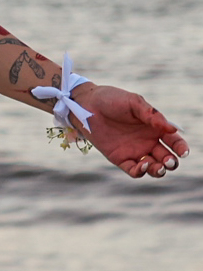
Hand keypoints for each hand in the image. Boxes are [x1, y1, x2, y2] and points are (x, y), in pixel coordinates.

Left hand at [73, 84, 189, 178]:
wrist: (86, 105)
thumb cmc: (112, 99)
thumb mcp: (134, 102)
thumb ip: (152, 115)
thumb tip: (172, 129)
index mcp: (155, 128)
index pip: (174, 141)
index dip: (181, 148)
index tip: (183, 152)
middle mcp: (147, 142)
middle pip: (166, 158)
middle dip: (170, 163)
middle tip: (168, 161)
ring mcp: (134, 151)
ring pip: (152, 167)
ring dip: (158, 170)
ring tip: (157, 166)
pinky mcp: (120, 158)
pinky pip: (133, 170)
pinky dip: (140, 171)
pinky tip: (142, 165)